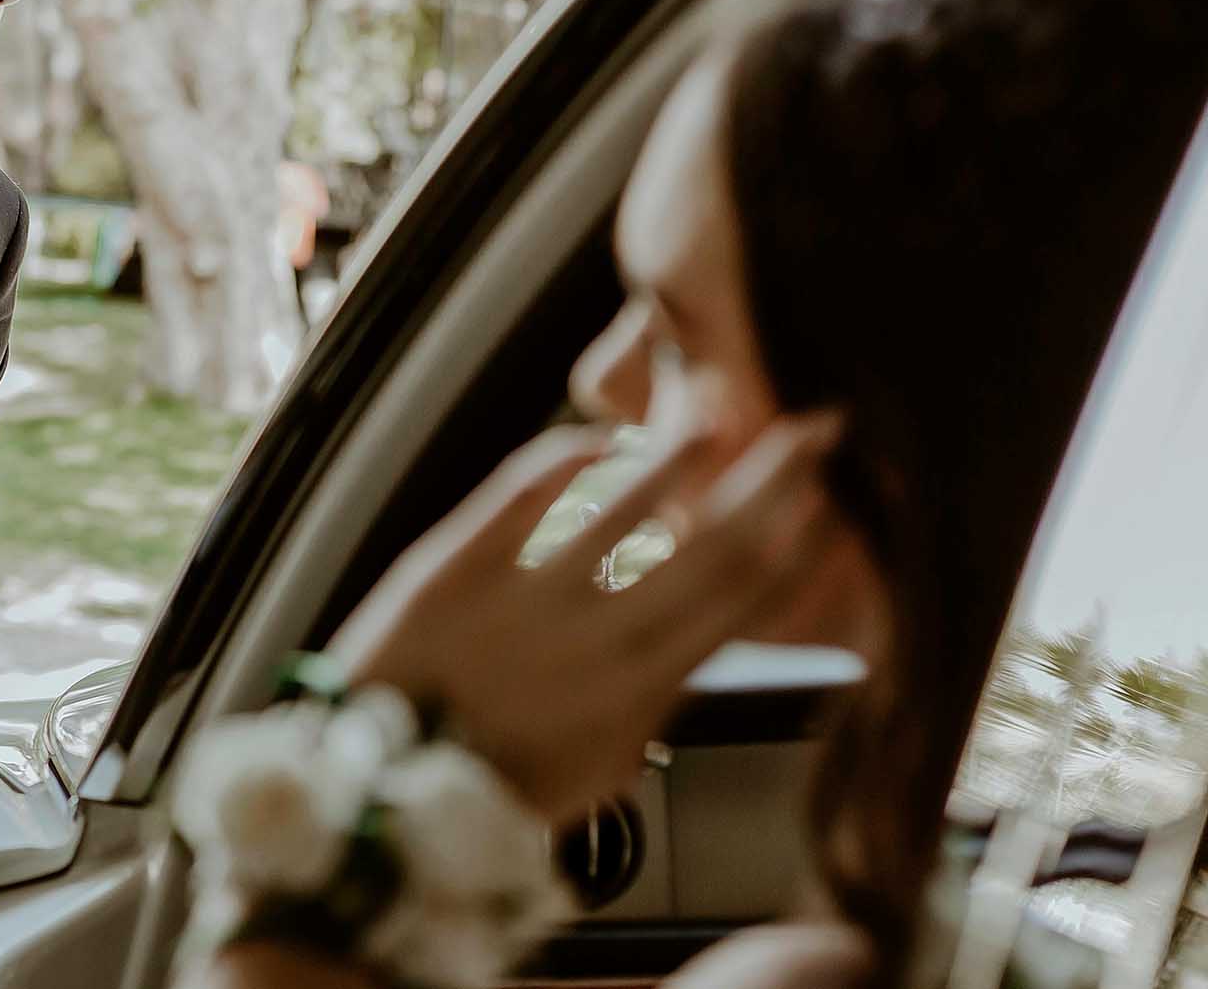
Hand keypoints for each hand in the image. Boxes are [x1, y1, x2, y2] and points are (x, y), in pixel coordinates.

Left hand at [330, 413, 841, 825]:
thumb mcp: (602, 771)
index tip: (834, 501)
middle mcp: (596, 641)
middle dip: (777, 481)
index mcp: (642, 694)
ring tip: (716, 413)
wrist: (373, 794)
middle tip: (817, 430)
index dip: (800, 545)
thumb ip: (657, 708)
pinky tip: (599, 435)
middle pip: (714, 544)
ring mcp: (524, 599)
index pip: (744, 604)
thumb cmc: (492, 786)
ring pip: (626, 503)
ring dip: (683, 450)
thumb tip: (701, 652)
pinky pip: (522, 492)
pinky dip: (569, 454)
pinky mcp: (453, 566)